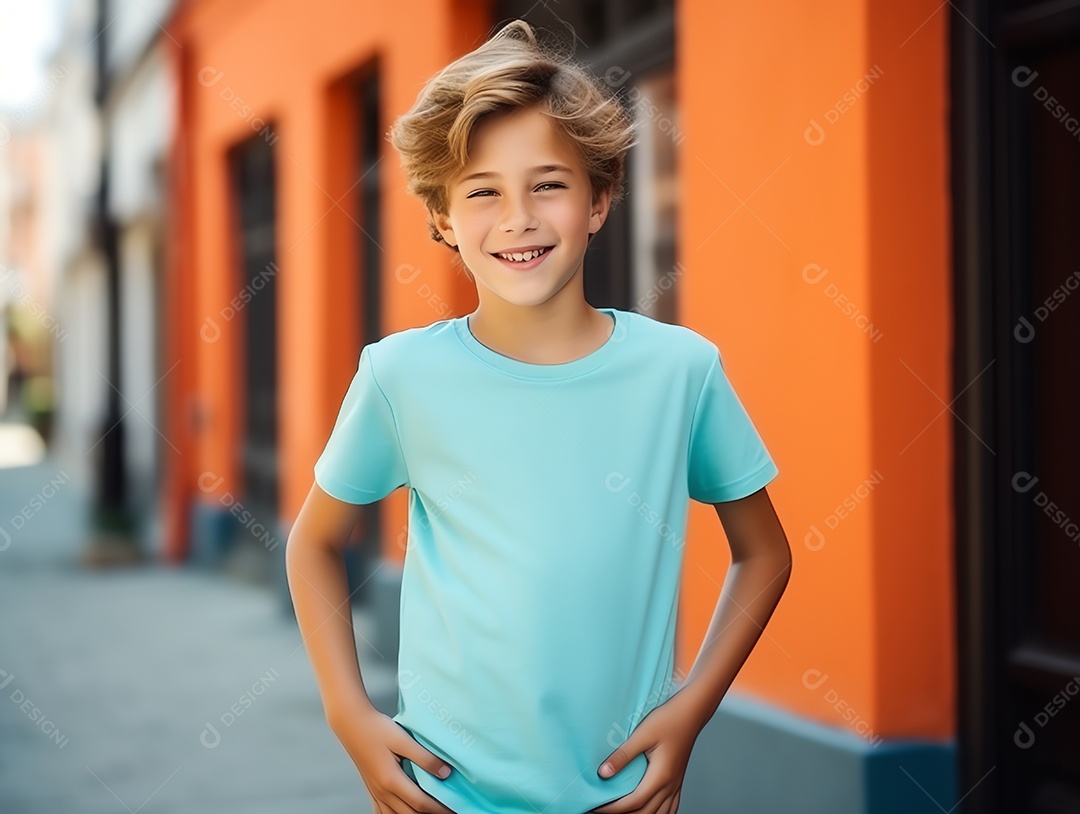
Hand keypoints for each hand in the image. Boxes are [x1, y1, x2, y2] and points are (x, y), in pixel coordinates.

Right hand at [329, 706, 456, 813]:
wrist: (351, 724)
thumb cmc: (376, 729)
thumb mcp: (403, 739)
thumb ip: (425, 757)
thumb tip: (446, 773)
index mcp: (391, 780)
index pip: (421, 803)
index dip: (439, 809)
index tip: (454, 809)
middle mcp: (382, 791)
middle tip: (448, 812)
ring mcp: (375, 792)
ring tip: (429, 812)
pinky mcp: (371, 789)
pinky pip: (383, 812)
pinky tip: (403, 812)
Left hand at [590, 692, 702, 813]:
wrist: (691, 713)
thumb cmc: (669, 720)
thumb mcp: (642, 734)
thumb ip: (623, 755)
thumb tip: (603, 772)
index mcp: (660, 776)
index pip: (633, 802)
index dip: (613, 808)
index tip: (596, 807)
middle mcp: (670, 785)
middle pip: (645, 813)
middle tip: (603, 811)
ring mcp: (676, 784)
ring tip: (622, 812)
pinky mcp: (678, 780)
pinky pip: (671, 808)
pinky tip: (649, 811)